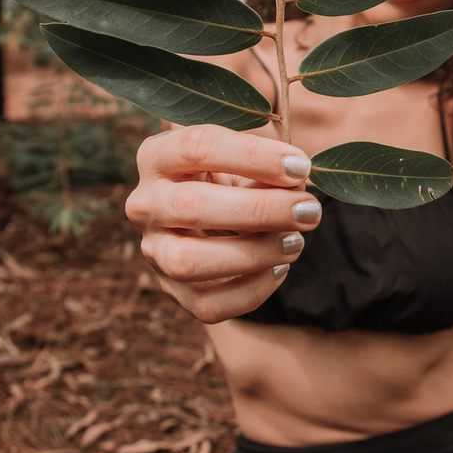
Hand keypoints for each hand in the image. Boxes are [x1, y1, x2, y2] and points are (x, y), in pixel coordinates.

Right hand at [125, 126, 319, 323]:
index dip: (253, 156)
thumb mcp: (244, 160)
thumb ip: (266, 167)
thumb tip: (297, 185)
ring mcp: (152, 250)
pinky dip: (251, 291)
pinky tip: (278, 268)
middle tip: (308, 210)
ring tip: (295, 242)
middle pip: (191, 206)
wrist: (209, 215)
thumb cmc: (232, 177)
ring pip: (189, 261)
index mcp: (157, 157)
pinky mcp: (170, 290)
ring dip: (253, 253)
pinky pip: (207, 305)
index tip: (301, 167)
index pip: (198, 147)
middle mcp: (144, 203)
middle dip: (260, 210)